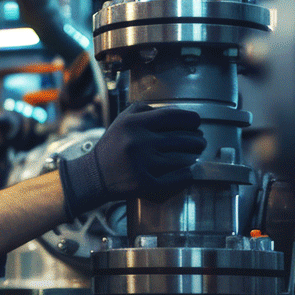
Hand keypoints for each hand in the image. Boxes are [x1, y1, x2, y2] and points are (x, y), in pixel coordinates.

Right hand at [58, 104, 205, 218]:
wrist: (93, 175)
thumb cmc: (113, 145)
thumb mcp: (122, 120)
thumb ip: (145, 110)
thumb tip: (176, 111)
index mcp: (133, 124)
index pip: (171, 116)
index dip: (190, 118)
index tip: (197, 122)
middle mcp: (137, 142)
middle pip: (181, 139)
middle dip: (197, 140)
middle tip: (201, 142)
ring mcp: (141, 164)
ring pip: (182, 159)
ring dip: (192, 157)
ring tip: (194, 155)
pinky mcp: (143, 184)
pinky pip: (176, 179)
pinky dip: (186, 175)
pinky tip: (188, 172)